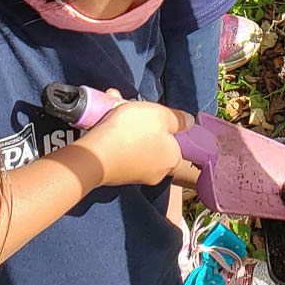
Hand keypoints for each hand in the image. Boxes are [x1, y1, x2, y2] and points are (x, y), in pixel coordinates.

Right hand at [75, 89, 193, 186]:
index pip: (178, 147)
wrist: (94, 156)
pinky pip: (118, 151)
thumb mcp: (161, 115)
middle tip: (131, 108)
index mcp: (173, 160)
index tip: (155, 117)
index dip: (168, 130)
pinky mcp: (114, 177)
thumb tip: (189, 122)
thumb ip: (178, 118)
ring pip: (134, 145)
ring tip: (113, 108)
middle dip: (143, 123)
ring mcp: (134, 176)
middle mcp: (157, 173)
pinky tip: (102, 121)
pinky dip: (113, 137)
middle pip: (154, 144)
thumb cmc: (133, 132)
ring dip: (126, 126)